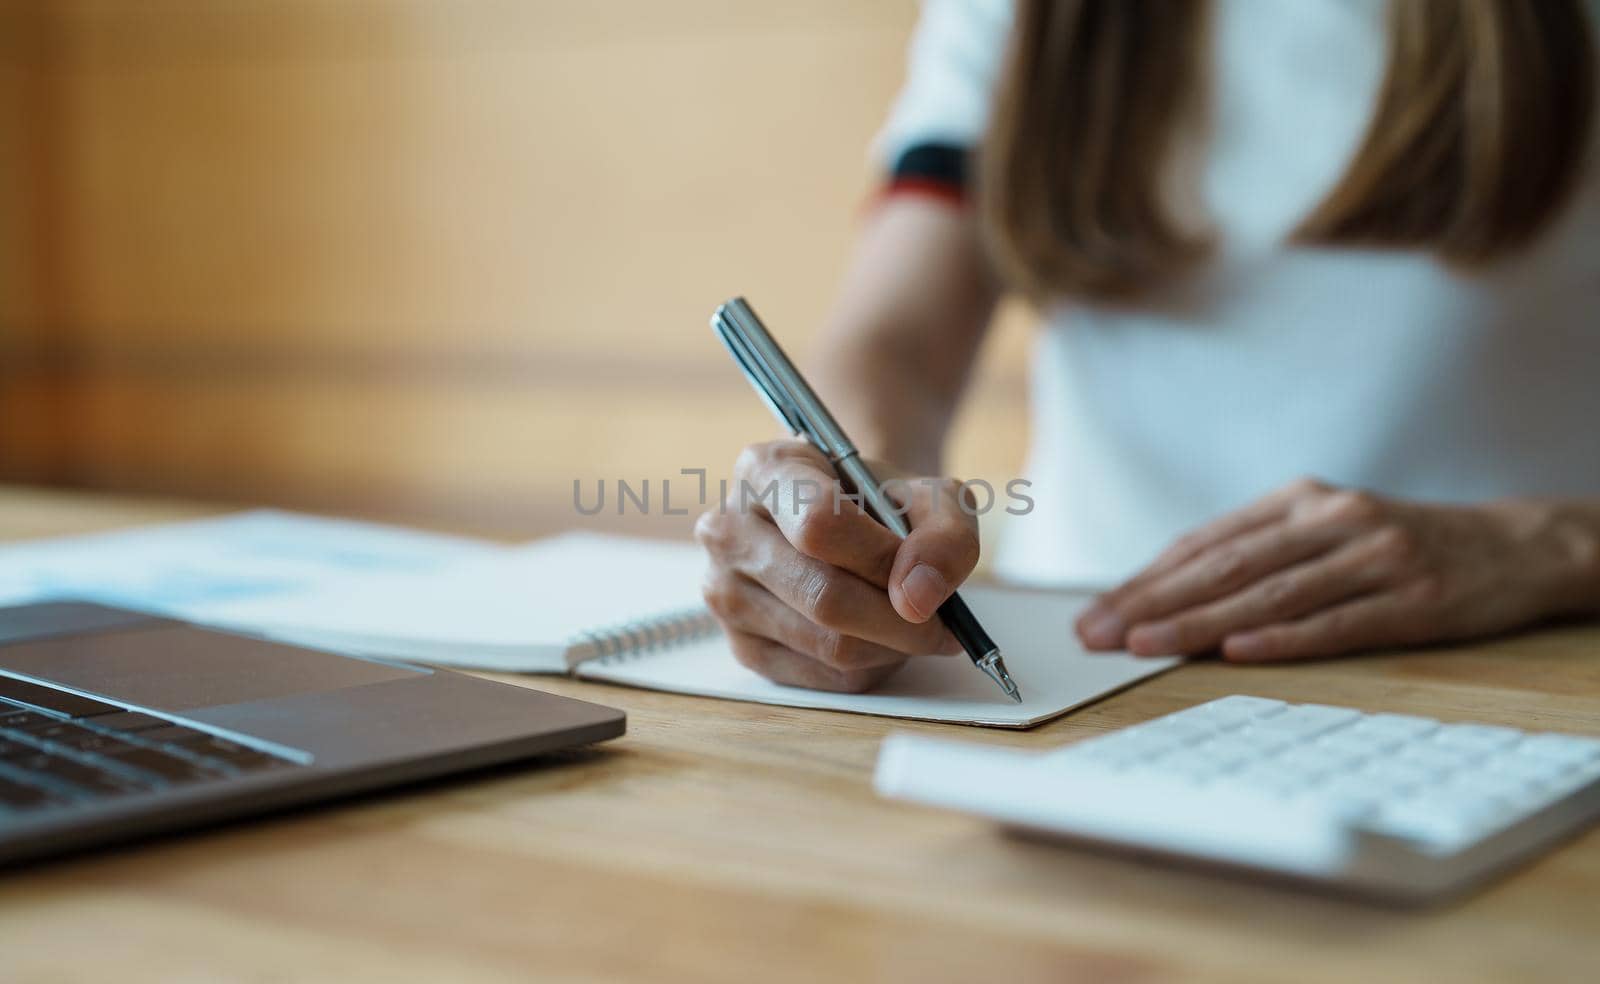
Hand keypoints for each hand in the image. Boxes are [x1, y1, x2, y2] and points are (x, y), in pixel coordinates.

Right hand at [695, 439, 975, 691]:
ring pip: (828, 645)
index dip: (881, 558)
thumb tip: (919, 598)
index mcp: (765, 470)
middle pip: (823, 596)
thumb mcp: (928, 494)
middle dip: (900, 619)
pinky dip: (872, 667)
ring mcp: (725, 593)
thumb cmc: (881, 503)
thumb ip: (944, 533)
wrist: (845, 523)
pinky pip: (824, 677)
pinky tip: (882, 640)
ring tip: (914, 625)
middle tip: (943, 624)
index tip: (922, 573)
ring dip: (891, 647)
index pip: (817, 524)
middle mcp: (727, 529)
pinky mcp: (742, 648)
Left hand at [1076, 478, 1599, 661]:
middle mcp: (1332, 520)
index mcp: (1300, 501)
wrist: (1512, 547)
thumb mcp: (1325, 529)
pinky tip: (1237, 651)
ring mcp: (1375, 558)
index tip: (1097, 610)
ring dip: (1200, 623)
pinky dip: (1284, 637)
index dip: (1147, 578)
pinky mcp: (1415, 600)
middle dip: (1154, 602)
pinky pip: (1337, 622)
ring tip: (1145, 646)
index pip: (1206, 543)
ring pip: (1270, 594)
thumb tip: (1166, 593)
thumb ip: (1257, 553)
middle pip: (1226, 566)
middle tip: (1100, 633)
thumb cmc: (1395, 545)